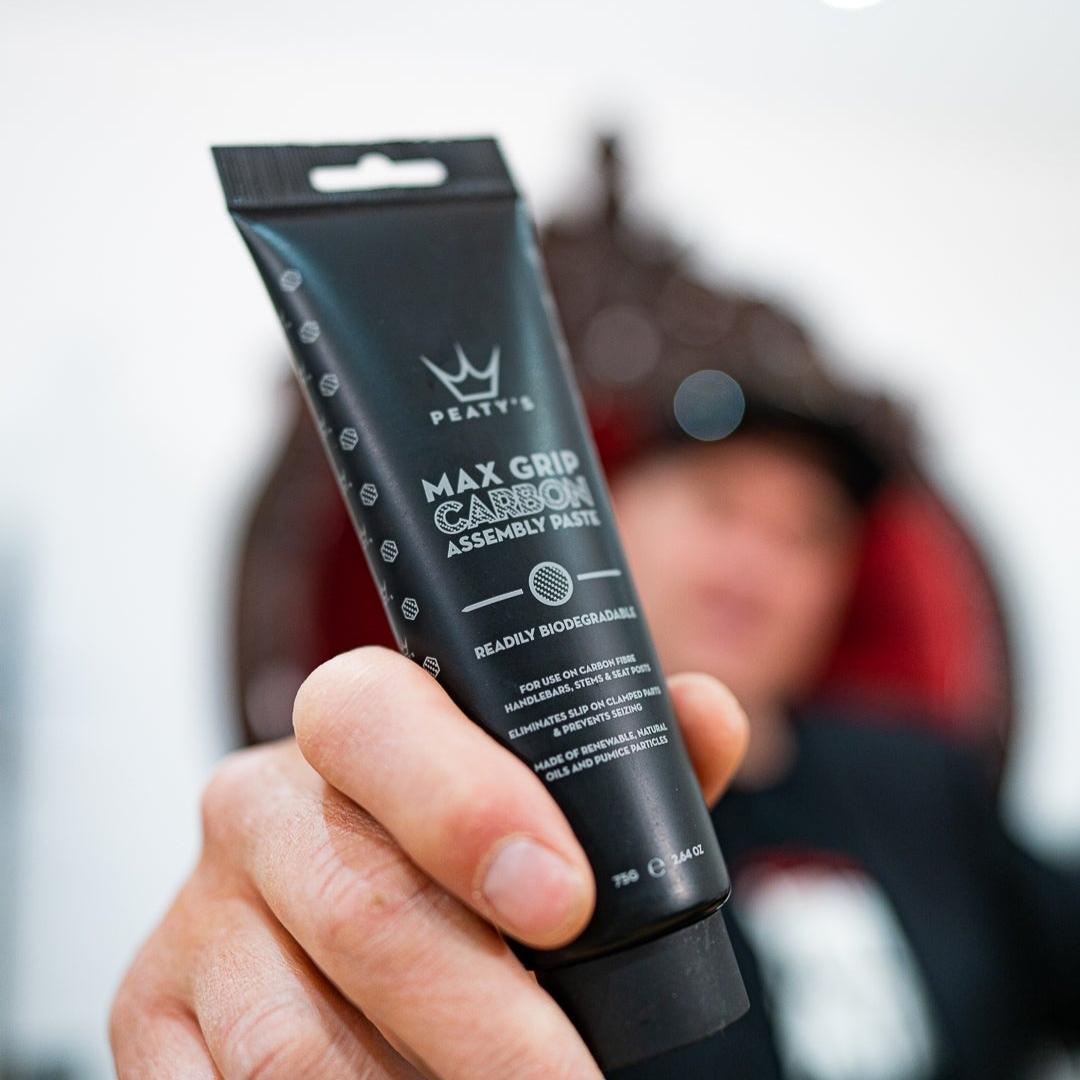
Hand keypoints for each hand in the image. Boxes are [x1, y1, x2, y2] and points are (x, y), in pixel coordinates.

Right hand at [110, 646, 747, 1078]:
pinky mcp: (149, 1020)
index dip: (470, 807)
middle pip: (362, 911)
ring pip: (295, 1043)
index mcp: (348, 726)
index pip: (380, 725)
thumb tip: (707, 716)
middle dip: (488, 1020)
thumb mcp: (534, 799)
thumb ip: (619, 764)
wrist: (330, 925)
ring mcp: (195, 919)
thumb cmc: (451, 855)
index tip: (565, 903)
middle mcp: (256, 806)